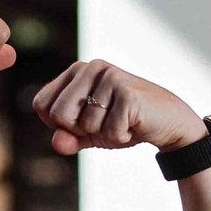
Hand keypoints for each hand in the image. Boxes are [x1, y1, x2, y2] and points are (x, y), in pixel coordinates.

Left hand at [34, 60, 203, 154]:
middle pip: (57, 115)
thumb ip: (69, 138)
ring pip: (85, 126)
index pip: (41, 104)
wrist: (169, 122)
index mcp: (76, 72)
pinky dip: (121, 137)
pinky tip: (134, 125)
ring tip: (122, 122)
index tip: (82, 123)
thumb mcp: (90, 134)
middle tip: (105, 123)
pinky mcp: (127, 92)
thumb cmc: (125, 124)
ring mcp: (109, 77)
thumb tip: (57, 142)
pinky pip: (109, 131)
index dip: (58, 125)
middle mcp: (90, 68)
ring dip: (104, 134)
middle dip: (80, 131)